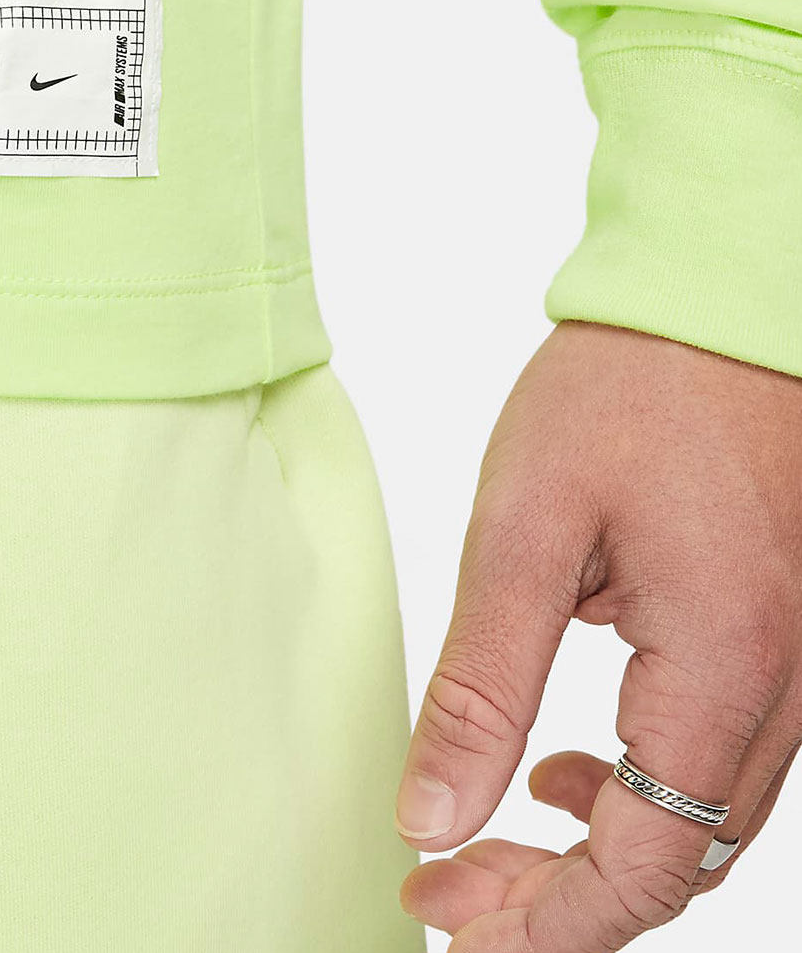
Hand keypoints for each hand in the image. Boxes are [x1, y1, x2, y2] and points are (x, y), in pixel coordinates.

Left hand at [394, 320, 801, 949]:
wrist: (711, 307)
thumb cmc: (621, 394)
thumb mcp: (525, 530)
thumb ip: (483, 683)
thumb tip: (432, 813)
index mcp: (723, 670)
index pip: (641, 867)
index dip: (538, 918)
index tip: (440, 908)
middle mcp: (785, 690)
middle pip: (677, 863)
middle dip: (558, 900)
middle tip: (450, 886)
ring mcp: (796, 667)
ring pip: (700, 821)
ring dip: (599, 849)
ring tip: (495, 832)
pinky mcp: (777, 637)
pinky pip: (719, 757)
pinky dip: (640, 786)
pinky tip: (568, 762)